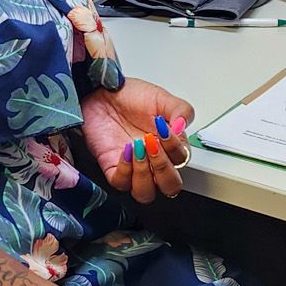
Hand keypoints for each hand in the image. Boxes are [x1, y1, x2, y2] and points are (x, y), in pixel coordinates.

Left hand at [80, 77, 194, 202]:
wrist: (102, 92)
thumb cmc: (131, 96)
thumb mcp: (161, 97)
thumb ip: (180, 110)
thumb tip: (184, 126)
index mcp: (170, 147)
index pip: (182, 161)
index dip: (176, 150)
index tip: (166, 130)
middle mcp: (154, 161)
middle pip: (170, 186)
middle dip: (163, 169)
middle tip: (153, 145)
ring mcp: (134, 168)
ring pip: (145, 193)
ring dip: (144, 174)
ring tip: (138, 148)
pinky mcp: (113, 168)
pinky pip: (121, 183)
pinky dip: (125, 170)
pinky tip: (126, 150)